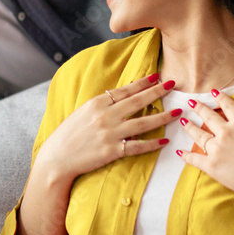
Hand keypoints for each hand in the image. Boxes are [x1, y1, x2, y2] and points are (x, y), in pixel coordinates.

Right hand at [33, 74, 174, 181]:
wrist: (57, 158)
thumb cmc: (68, 134)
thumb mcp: (83, 112)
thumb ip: (102, 105)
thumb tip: (120, 95)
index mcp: (97, 103)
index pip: (125, 90)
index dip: (143, 83)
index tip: (157, 76)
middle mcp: (105, 116)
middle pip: (138, 102)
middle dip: (157, 92)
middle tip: (173, 84)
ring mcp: (110, 133)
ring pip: (143, 123)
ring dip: (162, 117)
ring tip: (176, 112)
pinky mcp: (112, 151)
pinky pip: (137, 146)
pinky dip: (152, 144)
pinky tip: (164, 141)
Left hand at [176, 93, 233, 198]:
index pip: (227, 106)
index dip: (220, 98)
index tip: (213, 92)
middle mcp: (225, 132)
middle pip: (208, 116)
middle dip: (198, 107)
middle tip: (190, 102)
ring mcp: (216, 148)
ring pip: (198, 134)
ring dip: (189, 126)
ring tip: (183, 121)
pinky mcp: (210, 165)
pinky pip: (194, 158)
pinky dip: (186, 155)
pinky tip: (179, 152)